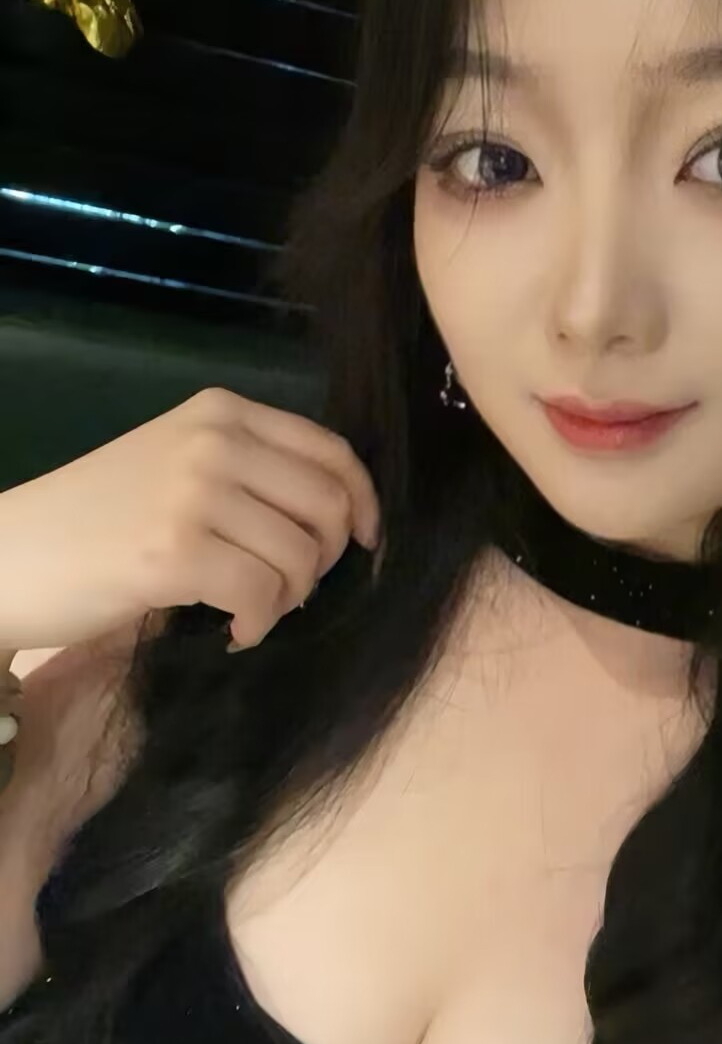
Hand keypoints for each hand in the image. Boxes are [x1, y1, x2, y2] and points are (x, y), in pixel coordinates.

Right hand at [0, 388, 379, 653]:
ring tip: (251, 611)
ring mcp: (194, 493)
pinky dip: (259, 624)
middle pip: (330, 506)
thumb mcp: (176, 464)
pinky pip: (263, 595)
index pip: (332, 452)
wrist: (9, 554)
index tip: (364, 544)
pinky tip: (232, 631)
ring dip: (288, 600)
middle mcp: (214, 441)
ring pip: (301, 556)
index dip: (363, 504)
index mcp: (221, 412)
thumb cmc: (95, 518)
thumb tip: (340, 514)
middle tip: (289, 589)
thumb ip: (249, 470)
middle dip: (326, 560)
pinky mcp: (174, 552)